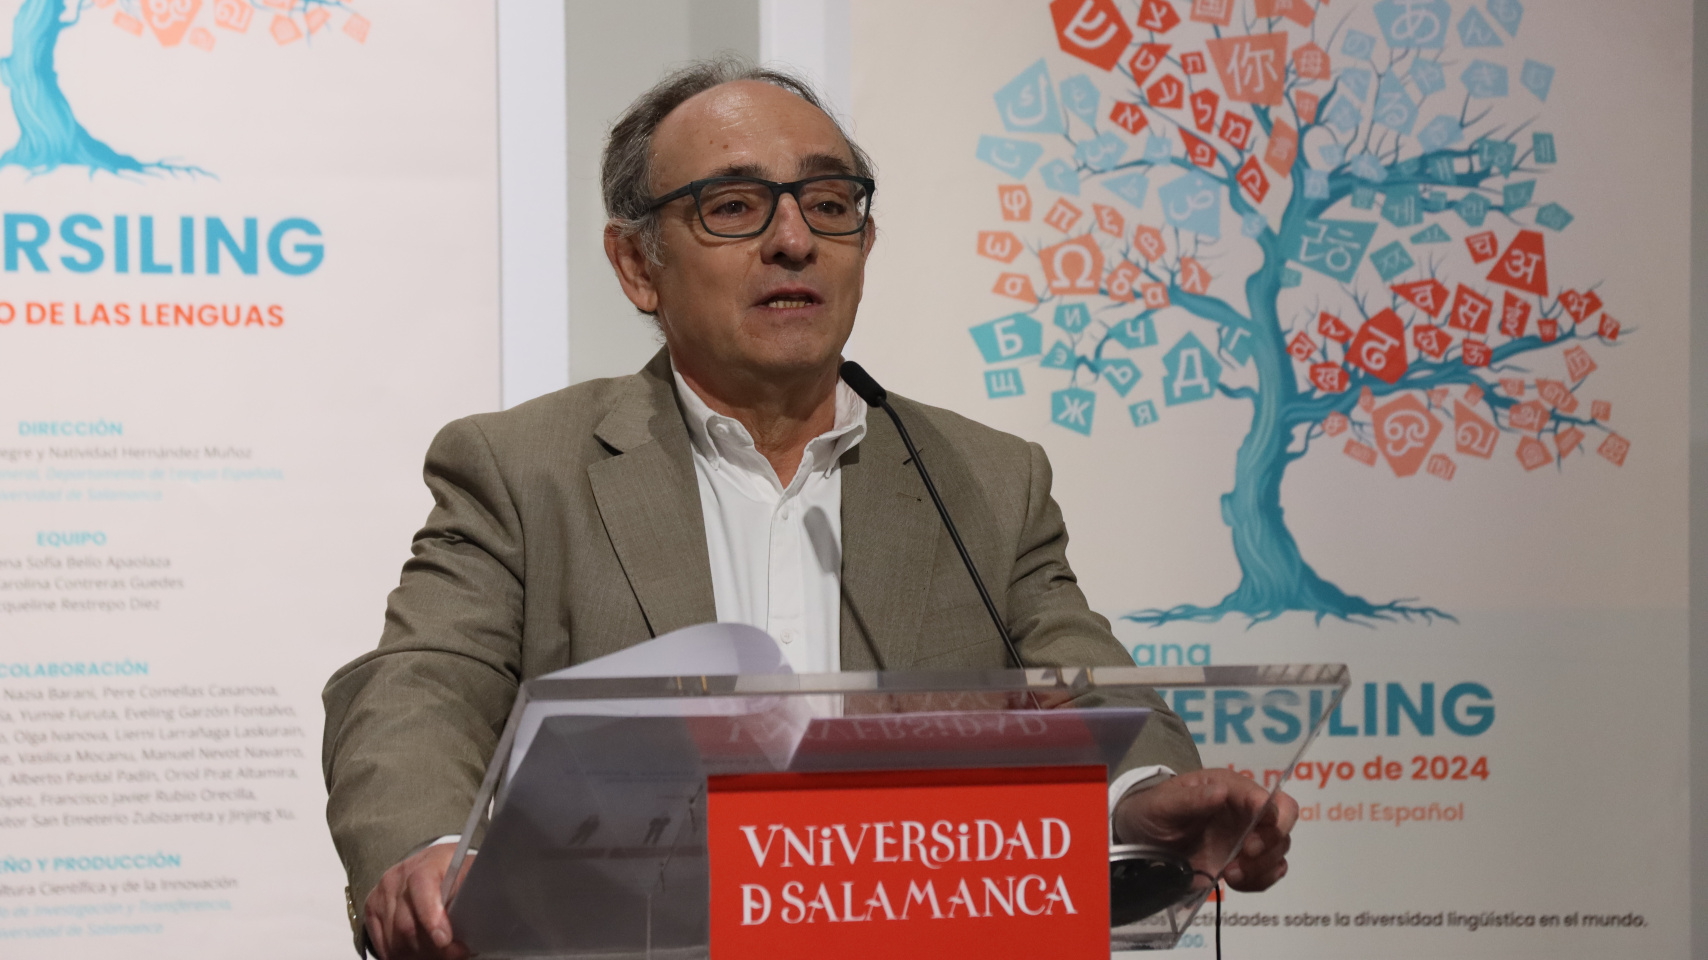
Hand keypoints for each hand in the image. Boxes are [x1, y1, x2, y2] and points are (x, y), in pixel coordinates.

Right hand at [364, 843, 473, 959]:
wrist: (435, 864)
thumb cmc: (456, 872)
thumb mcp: (470, 875)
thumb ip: (471, 893)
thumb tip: (478, 917)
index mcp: (428, 863)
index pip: (422, 887)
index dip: (431, 916)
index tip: (444, 939)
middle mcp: (400, 876)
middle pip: (408, 925)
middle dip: (433, 948)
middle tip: (455, 953)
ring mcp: (383, 892)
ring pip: (395, 940)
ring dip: (419, 955)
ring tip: (440, 954)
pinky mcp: (372, 907)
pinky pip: (383, 945)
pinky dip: (402, 955)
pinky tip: (421, 953)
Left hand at [1113, 768, 1298, 890]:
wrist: (1142, 837)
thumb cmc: (1153, 810)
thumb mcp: (1163, 803)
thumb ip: (1191, 799)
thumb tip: (1222, 791)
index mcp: (1230, 787)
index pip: (1264, 796)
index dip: (1270, 813)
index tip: (1255, 835)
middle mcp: (1246, 810)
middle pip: (1284, 821)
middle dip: (1271, 841)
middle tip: (1246, 853)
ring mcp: (1248, 837)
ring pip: (1280, 850)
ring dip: (1263, 866)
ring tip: (1230, 873)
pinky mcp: (1244, 863)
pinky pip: (1269, 873)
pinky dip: (1260, 881)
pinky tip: (1233, 881)